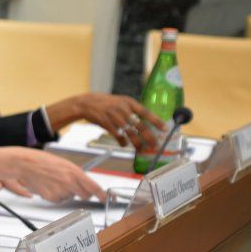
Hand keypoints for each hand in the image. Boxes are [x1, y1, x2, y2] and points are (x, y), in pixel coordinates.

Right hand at [0, 147, 104, 202]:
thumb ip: (75, 174)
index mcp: (74, 172)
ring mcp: (60, 191)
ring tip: (53, 182)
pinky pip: (58, 200)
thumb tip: (85, 184)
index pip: (94, 187)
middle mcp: (69, 182)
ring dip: (65, 193)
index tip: (106, 199)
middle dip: (81, 193)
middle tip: (72, 186)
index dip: (102, 195)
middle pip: (84, 195)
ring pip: (70, 198)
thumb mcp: (64, 164)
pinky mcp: (50, 197)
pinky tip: (48, 186)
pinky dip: (54, 196)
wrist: (24, 163)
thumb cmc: (43, 161)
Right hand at [46, 93, 161, 144]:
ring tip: (142, 149)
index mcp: (129, 102)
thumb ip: (132, 110)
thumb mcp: (120, 102)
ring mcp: (114, 116)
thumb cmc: (106, 104)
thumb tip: (145, 122)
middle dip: (149, 137)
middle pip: (140, 125)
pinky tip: (124, 145)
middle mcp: (123, 109)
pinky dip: (122, 141)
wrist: (86, 103)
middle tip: (155, 145)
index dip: (156, 121)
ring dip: (137, 143)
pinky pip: (117, 135)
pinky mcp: (106, 123)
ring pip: (130, 132)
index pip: (146, 112)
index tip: (164, 129)